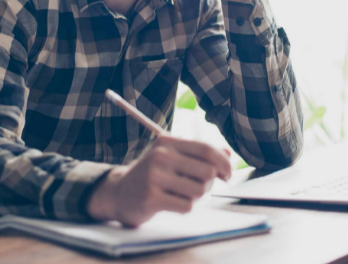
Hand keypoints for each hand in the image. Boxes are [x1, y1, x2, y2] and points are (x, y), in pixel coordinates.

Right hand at [86, 135, 231, 226]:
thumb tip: (228, 154)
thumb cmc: (152, 173)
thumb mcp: (172, 156)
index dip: (224, 163)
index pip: (206, 149)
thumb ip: (200, 153)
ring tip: (182, 193)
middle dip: (209, 182)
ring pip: (199, 190)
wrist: (120, 192)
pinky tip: (172, 202)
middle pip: (207, 171)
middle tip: (199, 186)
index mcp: (168, 141)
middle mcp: (161, 155)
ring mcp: (154, 176)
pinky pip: (186, 206)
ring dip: (196, 196)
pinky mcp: (151, 198)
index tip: (228, 174)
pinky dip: (185, 207)